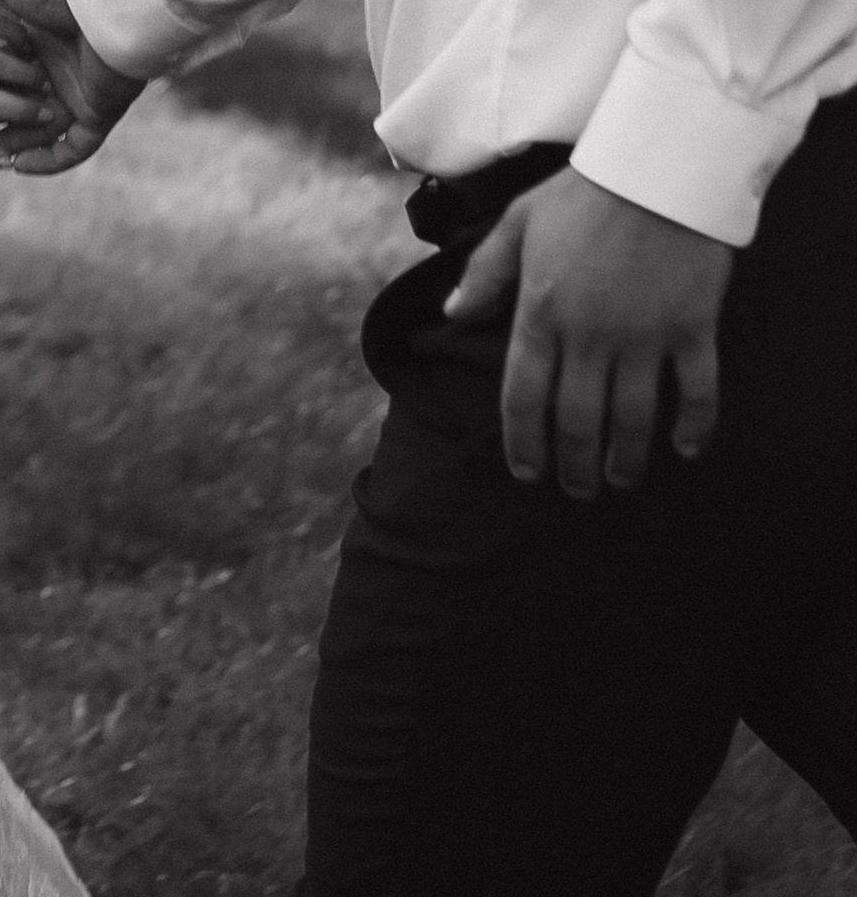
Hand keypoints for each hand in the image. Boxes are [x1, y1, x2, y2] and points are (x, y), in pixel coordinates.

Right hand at [0, 0, 143, 174]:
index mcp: (33, 60)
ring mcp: (77, 104)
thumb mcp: (7, 5)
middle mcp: (54, 86)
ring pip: (39, 141)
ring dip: (14, 148)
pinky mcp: (97, 118)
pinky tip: (20, 164)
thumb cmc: (60, 3)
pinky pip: (70, 154)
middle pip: (18, 123)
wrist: (108, 11)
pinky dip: (46, 162)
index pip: (0, 96)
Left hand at [444, 168, 733, 496]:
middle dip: (574, 467)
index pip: (522, 402)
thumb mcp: (519, 223)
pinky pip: (697, 387)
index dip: (523, 446)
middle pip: (576, 424)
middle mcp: (589, 337)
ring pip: (631, 418)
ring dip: (624, 459)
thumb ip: (484, 274)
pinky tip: (685, 450)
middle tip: (577, 490)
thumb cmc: (587, 187)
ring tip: (619, 481)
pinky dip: (694, 424)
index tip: (527, 472)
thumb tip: (451, 314)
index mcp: (541, 318)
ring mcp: (643, 334)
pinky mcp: (693, 323)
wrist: (665, 154)